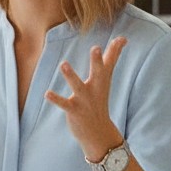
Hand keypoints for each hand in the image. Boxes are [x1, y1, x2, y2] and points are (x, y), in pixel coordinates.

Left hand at [45, 36, 126, 158]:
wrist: (98, 133)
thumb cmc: (99, 100)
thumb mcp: (105, 79)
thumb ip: (111, 58)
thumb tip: (122, 38)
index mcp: (102, 80)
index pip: (110, 62)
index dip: (115, 50)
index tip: (121, 39)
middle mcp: (95, 88)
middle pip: (98, 72)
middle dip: (97, 61)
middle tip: (96, 48)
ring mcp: (85, 100)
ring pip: (78, 86)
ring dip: (71, 76)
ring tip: (64, 64)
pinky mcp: (74, 110)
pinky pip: (64, 104)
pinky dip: (56, 99)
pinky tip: (47, 93)